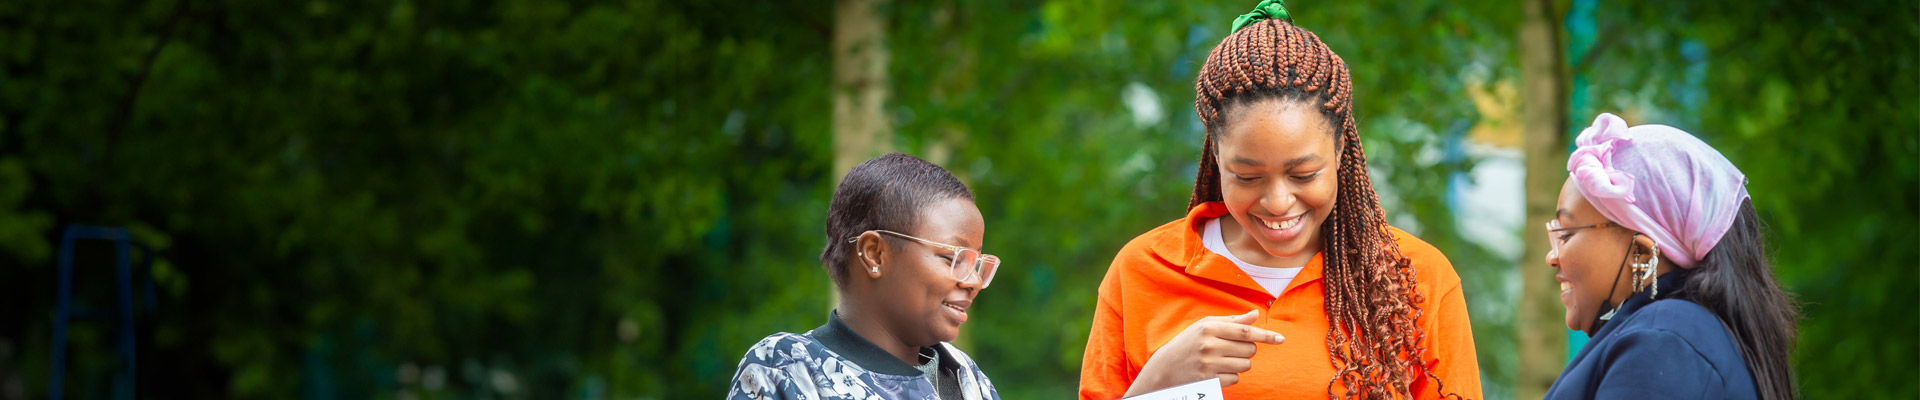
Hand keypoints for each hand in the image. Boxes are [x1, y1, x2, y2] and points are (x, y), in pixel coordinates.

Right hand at [1123, 309, 1284, 396]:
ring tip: (1224, 360)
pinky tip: (1217, 371)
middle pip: (1249, 349)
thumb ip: (1232, 321)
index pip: (1245, 331)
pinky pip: (1235, 379)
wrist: (1165, 368)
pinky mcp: (1209, 380)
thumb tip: (1255, 314)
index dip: (1265, 335)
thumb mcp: (1205, 326)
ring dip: (1240, 363)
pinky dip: (1231, 375)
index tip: (1281, 339)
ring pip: (1245, 365)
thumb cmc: (1188, 343)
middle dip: (1247, 350)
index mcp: (1209, 328)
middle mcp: (1210, 345)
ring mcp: (1209, 364)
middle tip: (1232, 349)